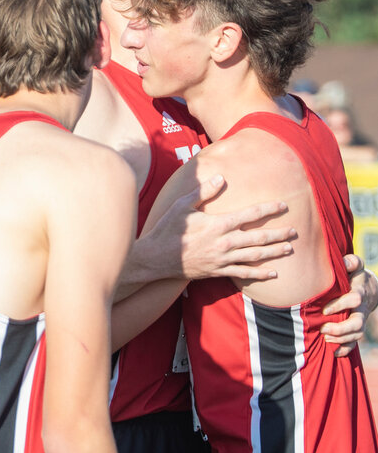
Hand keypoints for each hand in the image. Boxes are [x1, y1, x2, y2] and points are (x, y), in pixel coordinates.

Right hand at [143, 176, 295, 281]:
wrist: (156, 258)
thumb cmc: (168, 229)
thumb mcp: (182, 205)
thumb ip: (203, 191)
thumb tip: (221, 178)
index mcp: (219, 223)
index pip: (251, 214)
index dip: (269, 209)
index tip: (283, 206)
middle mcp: (225, 242)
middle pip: (259, 237)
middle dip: (279, 234)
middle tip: (294, 231)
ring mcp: (223, 258)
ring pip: (255, 255)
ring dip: (274, 252)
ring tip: (289, 249)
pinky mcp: (219, 271)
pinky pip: (244, 273)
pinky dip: (260, 274)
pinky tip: (273, 273)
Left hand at [321, 254, 377, 356]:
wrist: (370, 288)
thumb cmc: (356, 276)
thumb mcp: (356, 266)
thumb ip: (352, 262)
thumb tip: (345, 260)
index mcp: (359, 293)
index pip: (354, 300)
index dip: (340, 305)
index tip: (324, 310)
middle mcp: (361, 309)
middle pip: (357, 323)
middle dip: (341, 328)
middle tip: (323, 329)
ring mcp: (361, 320)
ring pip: (356, 334)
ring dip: (341, 339)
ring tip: (325, 337)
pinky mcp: (357, 328)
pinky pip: (355, 343)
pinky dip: (346, 349)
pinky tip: (334, 353)